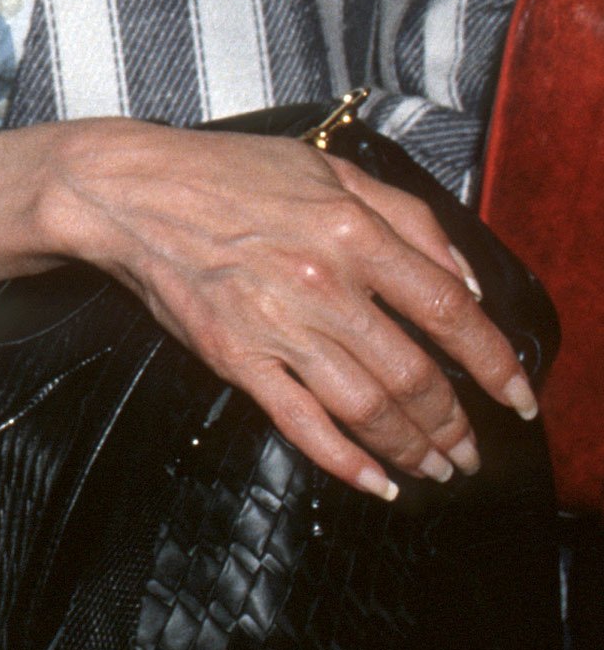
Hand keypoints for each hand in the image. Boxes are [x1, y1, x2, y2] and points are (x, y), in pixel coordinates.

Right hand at [36, 121, 537, 496]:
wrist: (132, 189)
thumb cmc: (227, 173)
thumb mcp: (327, 168)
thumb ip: (407, 218)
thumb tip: (465, 281)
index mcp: (352, 230)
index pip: (449, 310)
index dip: (495, 364)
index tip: (518, 397)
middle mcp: (323, 281)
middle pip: (416, 376)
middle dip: (455, 426)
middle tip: (471, 451)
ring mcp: (278, 324)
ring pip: (370, 409)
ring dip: (414, 449)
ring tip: (436, 468)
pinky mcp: (237, 358)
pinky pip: (304, 425)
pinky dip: (348, 462)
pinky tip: (376, 481)